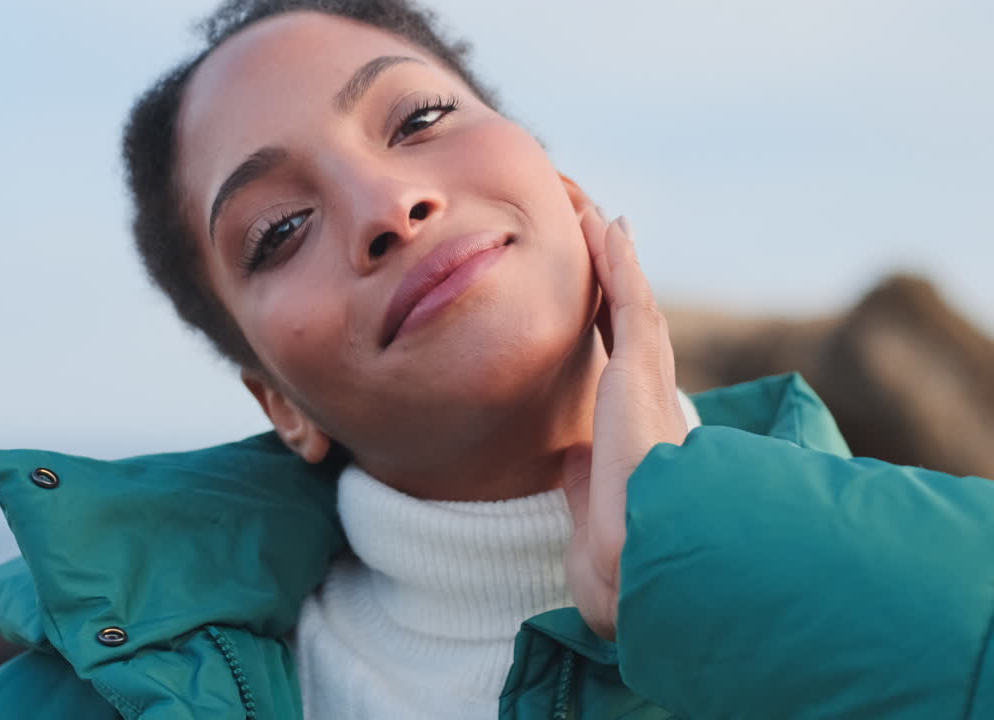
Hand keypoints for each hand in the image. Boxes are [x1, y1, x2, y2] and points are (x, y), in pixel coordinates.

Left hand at [563, 207, 688, 640]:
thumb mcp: (592, 501)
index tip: (596, 288)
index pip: (620, 359)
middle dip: (617, 274)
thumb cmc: (616, 550)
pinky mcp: (638, 372)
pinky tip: (606, 227)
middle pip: (632, 319)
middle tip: (602, 229)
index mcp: (636, 425)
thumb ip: (583, 471)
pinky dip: (618, 262)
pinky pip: (627, 302)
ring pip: (633, 300)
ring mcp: (648, 380)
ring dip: (616, 255)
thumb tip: (573, 457)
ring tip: (598, 214)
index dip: (607, 318)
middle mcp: (650, 395)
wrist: (634, 560)